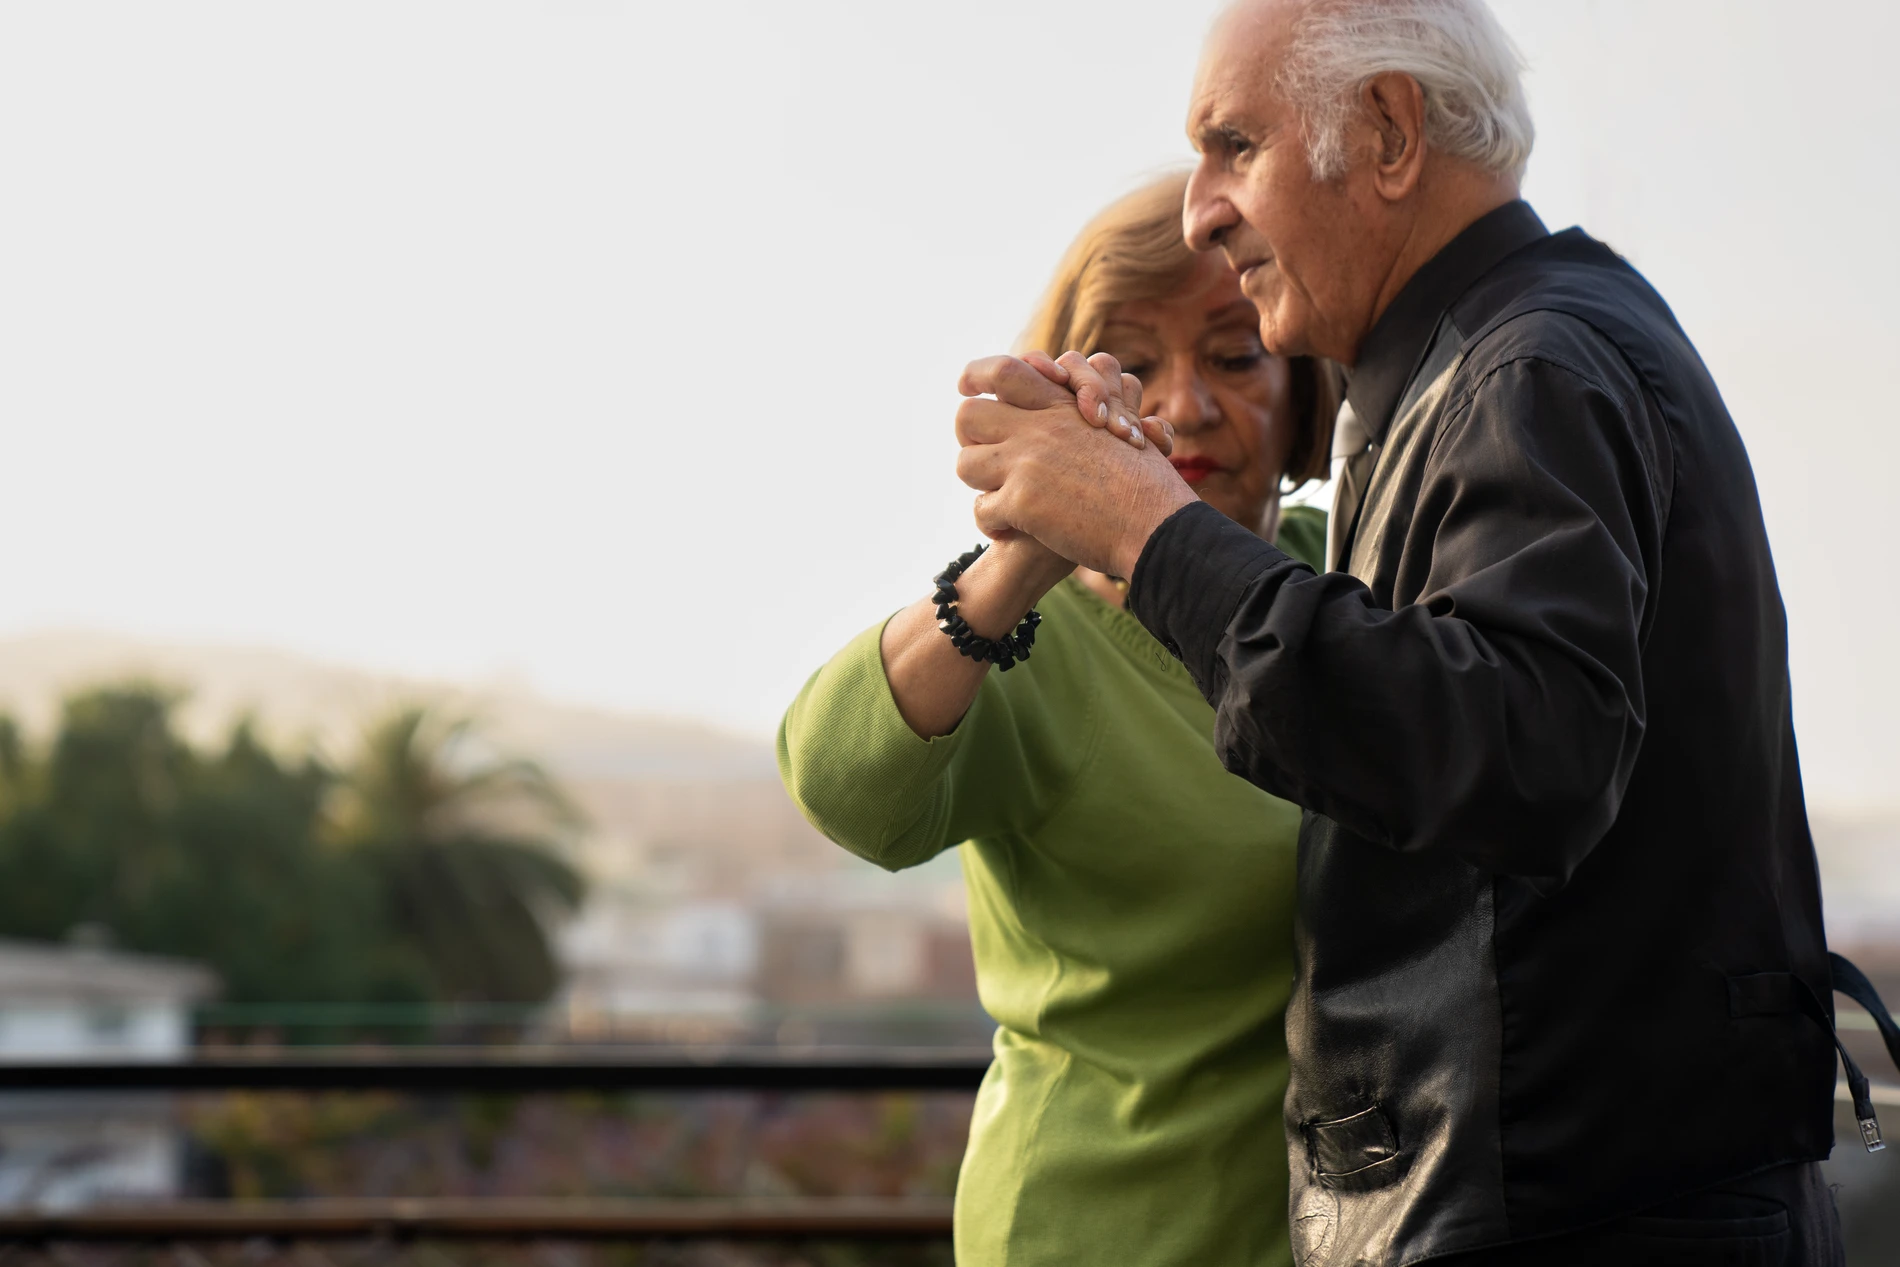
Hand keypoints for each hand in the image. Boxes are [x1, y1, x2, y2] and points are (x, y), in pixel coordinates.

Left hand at [956, 354, 1196, 578]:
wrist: (1154, 522)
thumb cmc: (1147, 483)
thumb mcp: (1122, 428)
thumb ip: (1092, 411)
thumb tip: (1081, 406)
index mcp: (1059, 405)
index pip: (1002, 370)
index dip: (977, 377)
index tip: (967, 388)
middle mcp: (1037, 427)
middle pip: (967, 414)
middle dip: (970, 439)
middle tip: (987, 457)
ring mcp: (1026, 462)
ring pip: (965, 464)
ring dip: (981, 484)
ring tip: (1001, 499)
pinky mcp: (1022, 501)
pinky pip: (981, 510)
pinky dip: (992, 524)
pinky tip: (1010, 530)